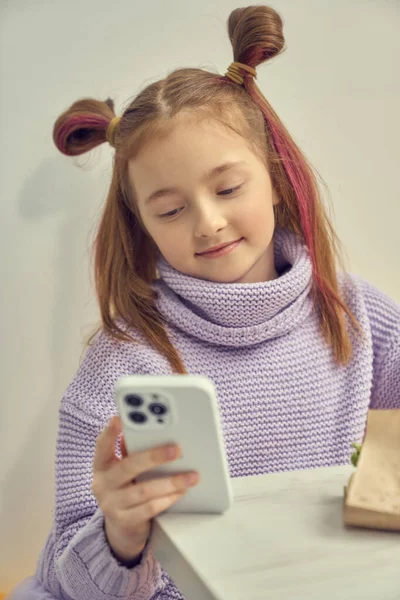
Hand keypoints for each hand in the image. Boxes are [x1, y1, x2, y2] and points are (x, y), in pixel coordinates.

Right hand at [92, 416, 198, 563]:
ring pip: (144, 490)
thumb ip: (130, 451)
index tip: (119, 419)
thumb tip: (144, 431)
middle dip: (155, 457)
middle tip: (177, 450)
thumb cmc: (125, 489)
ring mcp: (112, 505)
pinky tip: (181, 491)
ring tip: (191, 476)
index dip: (109, 432)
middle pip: (129, 467)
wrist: (120, 529)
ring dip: (170, 482)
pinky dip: (168, 498)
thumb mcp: (122, 470)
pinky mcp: (125, 521)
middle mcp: (102, 484)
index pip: (102, 446)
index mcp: (101, 466)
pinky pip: (150, 508)